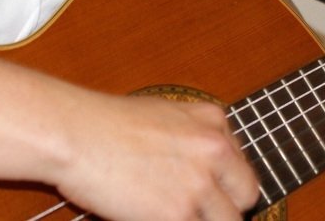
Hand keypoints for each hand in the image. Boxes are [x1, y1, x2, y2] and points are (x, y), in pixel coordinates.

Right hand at [52, 91, 259, 220]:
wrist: (78, 133)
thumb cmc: (108, 123)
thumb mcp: (165, 114)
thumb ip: (194, 138)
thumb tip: (208, 172)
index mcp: (212, 121)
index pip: (241, 164)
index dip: (224, 185)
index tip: (208, 193)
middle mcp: (214, 148)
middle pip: (246, 194)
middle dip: (225, 206)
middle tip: (193, 209)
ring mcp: (200, 183)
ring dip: (202, 220)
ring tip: (171, 212)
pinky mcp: (179, 215)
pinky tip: (151, 216)